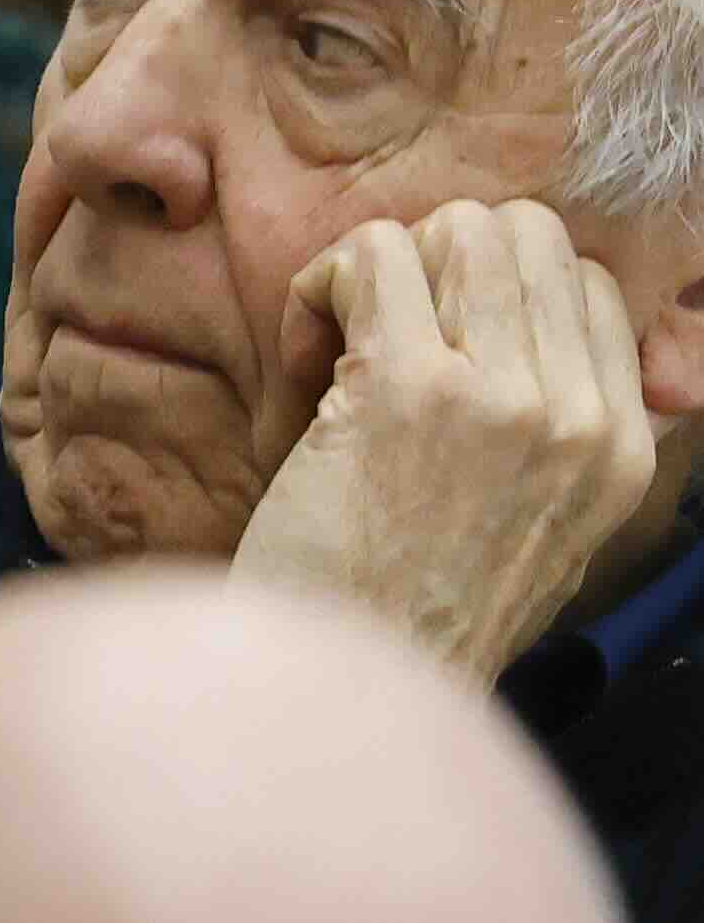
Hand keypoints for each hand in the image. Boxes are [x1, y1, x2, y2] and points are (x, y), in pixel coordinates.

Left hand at [238, 201, 669, 676]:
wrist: (343, 692)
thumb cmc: (402, 618)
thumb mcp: (532, 540)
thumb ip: (557, 447)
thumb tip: (546, 349)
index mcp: (621, 450)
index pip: (586, 288)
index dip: (490, 295)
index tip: (427, 359)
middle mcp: (582, 416)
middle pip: (526, 238)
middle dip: (433, 266)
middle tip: (371, 347)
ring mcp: (506, 395)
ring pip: (457, 229)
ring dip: (377, 274)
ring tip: (335, 359)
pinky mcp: (412, 389)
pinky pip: (371, 256)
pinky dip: (319, 288)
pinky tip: (300, 368)